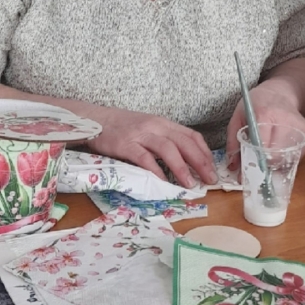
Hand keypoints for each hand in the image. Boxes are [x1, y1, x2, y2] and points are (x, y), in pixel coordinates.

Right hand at [85, 107, 216, 189]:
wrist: (93, 119)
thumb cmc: (120, 126)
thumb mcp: (146, 128)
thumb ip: (162, 139)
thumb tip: (182, 159)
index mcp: (162, 123)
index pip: (191, 135)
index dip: (204, 153)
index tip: (212, 168)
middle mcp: (155, 126)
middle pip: (184, 143)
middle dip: (200, 162)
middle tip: (209, 179)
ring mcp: (140, 135)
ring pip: (168, 149)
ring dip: (182, 168)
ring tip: (190, 184)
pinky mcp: (125, 144)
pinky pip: (145, 158)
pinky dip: (156, 170)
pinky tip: (163, 182)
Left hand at [224, 79, 304, 170]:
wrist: (281, 93)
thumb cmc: (256, 104)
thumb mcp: (238, 117)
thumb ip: (233, 142)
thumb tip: (233, 167)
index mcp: (265, 115)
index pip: (261, 145)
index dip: (254, 160)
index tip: (247, 170)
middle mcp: (285, 121)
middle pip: (276, 155)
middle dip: (264, 165)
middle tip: (256, 167)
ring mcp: (299, 128)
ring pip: (287, 157)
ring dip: (275, 164)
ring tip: (266, 159)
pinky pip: (296, 155)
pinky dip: (285, 159)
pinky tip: (277, 153)